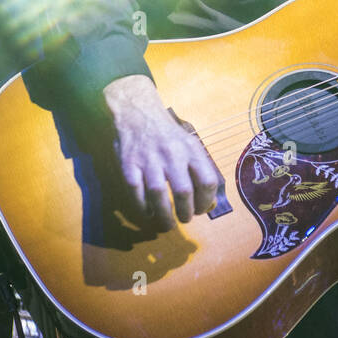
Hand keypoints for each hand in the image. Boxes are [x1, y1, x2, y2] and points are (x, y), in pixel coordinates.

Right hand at [102, 75, 218, 230]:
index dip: (206, 201)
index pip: (207, 181)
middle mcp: (171, 155)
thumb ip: (198, 168)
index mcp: (191, 150)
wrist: (138, 113)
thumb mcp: (189, 144)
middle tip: (185, 219)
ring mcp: (148, 160)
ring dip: (164, 215)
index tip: (201, 210)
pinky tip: (149, 212)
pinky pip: (136, 191)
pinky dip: (143, 207)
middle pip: (183, 191)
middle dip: (186, 212)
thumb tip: (208, 200)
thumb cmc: (168, 134)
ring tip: (167, 224)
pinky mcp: (129, 164)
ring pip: (158, 195)